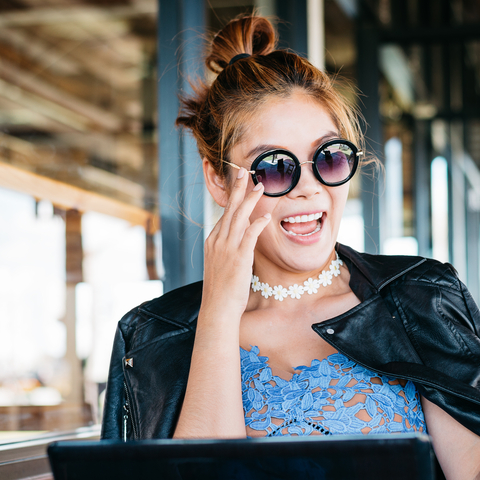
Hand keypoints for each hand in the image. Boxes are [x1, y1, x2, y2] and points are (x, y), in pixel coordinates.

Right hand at [201, 167, 270, 315]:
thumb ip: (230, 251)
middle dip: (237, 189)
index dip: (233, 198)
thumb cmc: (222, 291)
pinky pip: (248, 236)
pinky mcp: (238, 258)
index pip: (224, 215)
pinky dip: (257, 224)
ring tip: (260, 186)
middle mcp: (218, 241)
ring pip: (239, 218)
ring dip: (250, 200)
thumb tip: (241, 244)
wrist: (217, 308)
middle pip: (229, 210)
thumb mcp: (222, 265)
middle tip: (243, 172)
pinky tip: (265, 215)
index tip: (240, 184)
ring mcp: (227, 248)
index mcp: (213, 241)